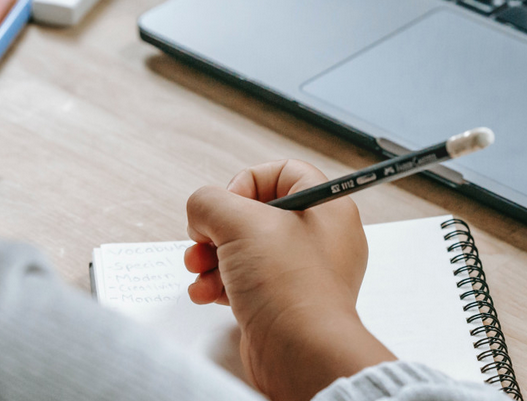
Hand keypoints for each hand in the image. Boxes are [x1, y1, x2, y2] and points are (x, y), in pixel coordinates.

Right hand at [184, 160, 395, 400]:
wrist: (300, 354)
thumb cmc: (290, 288)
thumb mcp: (239, 223)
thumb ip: (210, 202)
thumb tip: (201, 211)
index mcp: (327, 209)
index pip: (285, 172)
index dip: (248, 181)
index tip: (228, 203)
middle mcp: (320, 239)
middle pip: (257, 214)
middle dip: (218, 227)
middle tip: (204, 239)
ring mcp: (302, 273)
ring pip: (246, 250)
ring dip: (212, 257)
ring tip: (199, 269)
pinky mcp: (284, 303)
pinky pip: (246, 281)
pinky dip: (220, 283)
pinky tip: (206, 293)